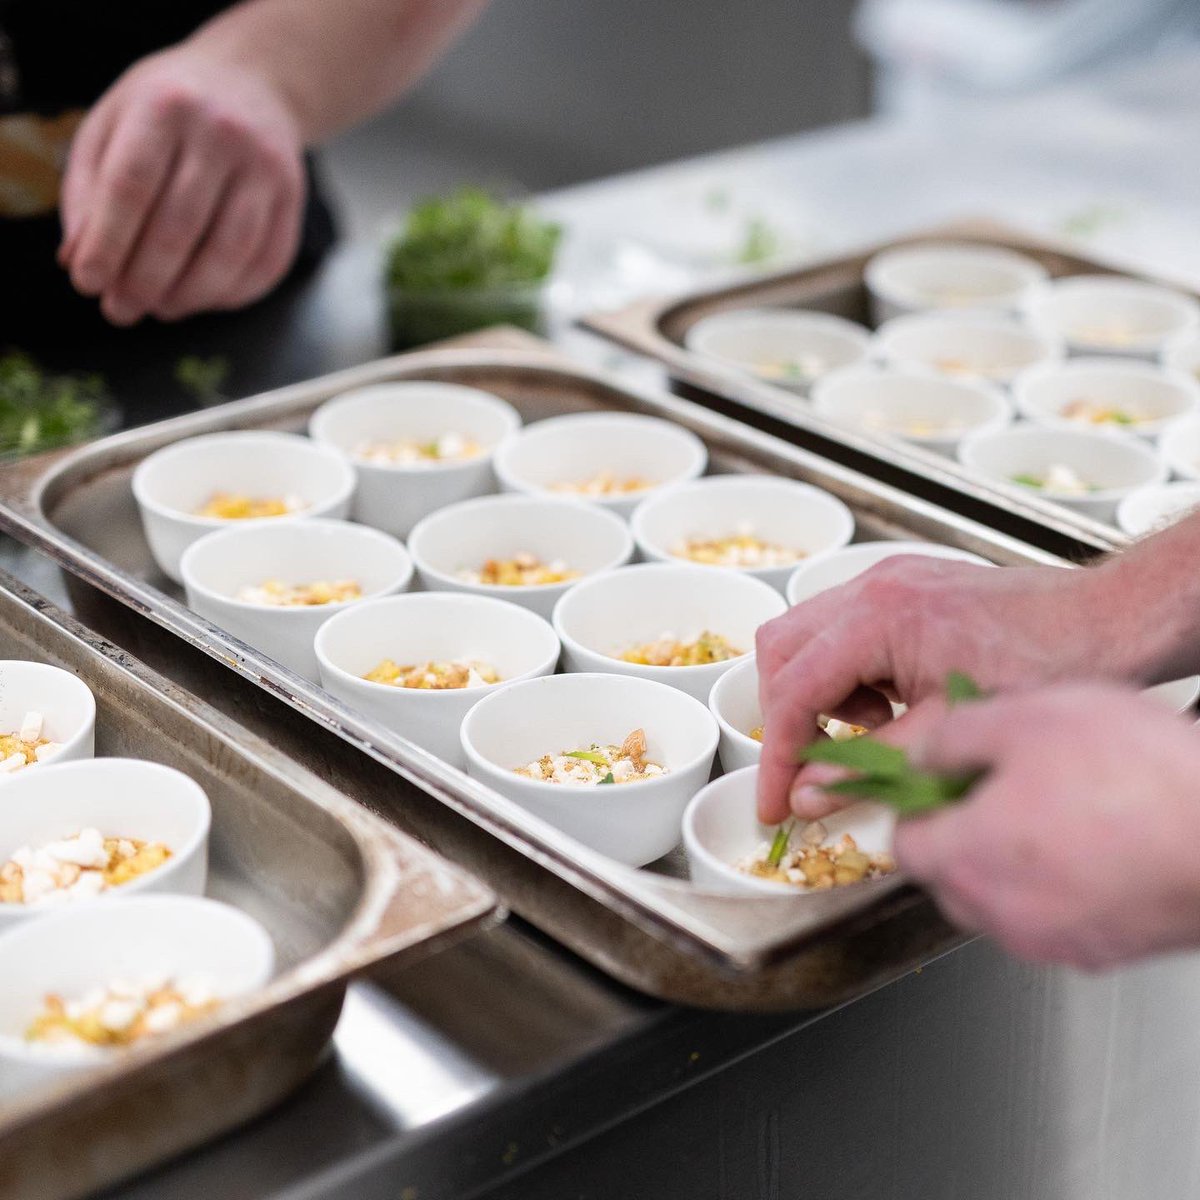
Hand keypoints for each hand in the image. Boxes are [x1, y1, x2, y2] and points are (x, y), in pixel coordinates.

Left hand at [59, 43, 305, 324]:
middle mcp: (222, 133)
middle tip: (120, 310)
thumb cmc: (168, 111)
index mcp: (165, 105)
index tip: (88, 283)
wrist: (251, 82)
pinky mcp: (293, 199)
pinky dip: (232, 294)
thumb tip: (80, 260)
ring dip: (190, 296)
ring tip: (160, 309)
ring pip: (229, 253)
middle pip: (179, 227)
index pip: (130, 186)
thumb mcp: (113, 124)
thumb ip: (89, 190)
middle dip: (144, 281)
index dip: (106, 243)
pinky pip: (266, 263)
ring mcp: (265, 167)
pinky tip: (202, 300)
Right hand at [755, 556, 1137, 823]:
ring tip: (871, 728)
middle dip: (787, 715)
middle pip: (780, 651)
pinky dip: (847, 672)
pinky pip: (843, 627)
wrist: (1109, 619)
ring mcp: (887, 580)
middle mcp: (873, 587)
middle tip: (814, 766)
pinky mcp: (904, 585)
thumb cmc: (1051, 664)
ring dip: (817, 691)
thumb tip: (812, 793)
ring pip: (805, 635)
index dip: (778, 754)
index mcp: (878, 618)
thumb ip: (871, 765)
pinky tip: (891, 701)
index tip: (775, 798)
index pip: (794, 691)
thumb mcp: (950, 729)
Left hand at [890, 683, 1199, 968]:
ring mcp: (1057, 941)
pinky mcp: (1107, 951)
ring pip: (1004, 899)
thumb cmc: (1139, 778)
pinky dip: (1063, 882)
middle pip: (950, 877)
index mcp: (966, 858)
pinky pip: (1059, 915)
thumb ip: (954, 739)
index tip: (940, 778)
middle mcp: (1002, 914)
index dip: (918, 804)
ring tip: (1060, 805)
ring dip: (1014, 858)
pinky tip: (1098, 837)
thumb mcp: (1024, 718)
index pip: (903, 844)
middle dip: (963, 833)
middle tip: (1000, 785)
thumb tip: (925, 756)